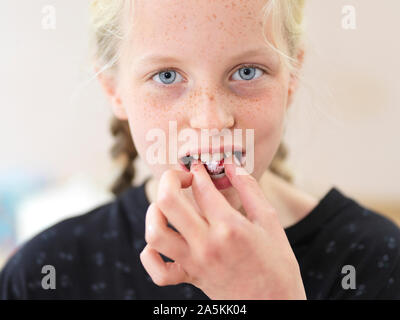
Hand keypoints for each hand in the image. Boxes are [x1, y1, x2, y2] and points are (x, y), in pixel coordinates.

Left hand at [140, 156, 306, 299]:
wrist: (276, 305)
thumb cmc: (277, 263)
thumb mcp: (270, 221)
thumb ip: (250, 189)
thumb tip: (232, 165)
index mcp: (230, 227)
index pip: (201, 187)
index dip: (198, 170)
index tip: (198, 165)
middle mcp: (207, 244)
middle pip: (169, 202)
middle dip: (170, 179)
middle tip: (181, 177)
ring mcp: (195, 263)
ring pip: (155, 233)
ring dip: (154, 212)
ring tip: (166, 206)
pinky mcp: (190, 279)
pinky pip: (158, 272)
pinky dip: (150, 255)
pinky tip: (160, 242)